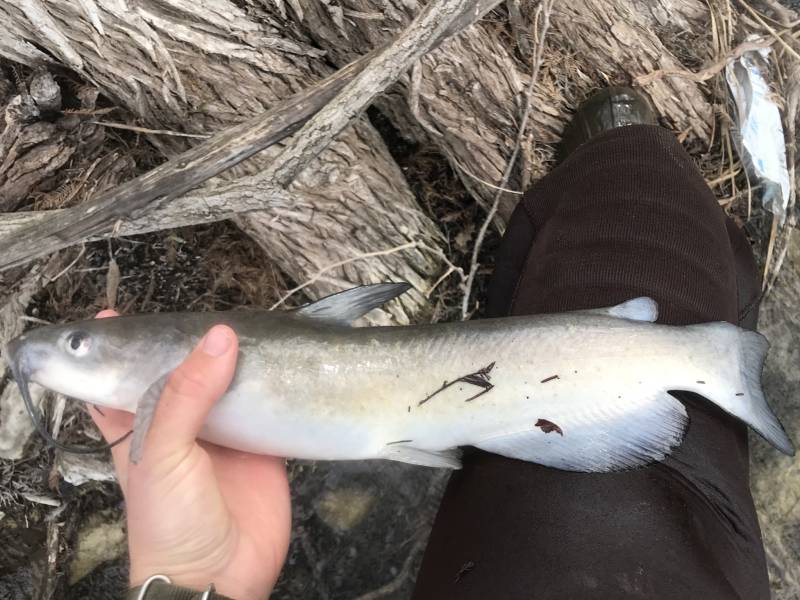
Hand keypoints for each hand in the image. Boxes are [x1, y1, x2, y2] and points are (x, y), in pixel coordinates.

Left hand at [90, 310, 290, 599]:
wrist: (222, 576)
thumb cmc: (170, 519)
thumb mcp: (162, 453)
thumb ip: (185, 394)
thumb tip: (220, 338)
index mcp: (137, 429)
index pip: (118, 382)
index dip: (115, 351)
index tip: (120, 314)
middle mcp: (179, 428)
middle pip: (180, 376)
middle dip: (189, 348)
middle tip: (206, 314)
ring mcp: (223, 436)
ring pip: (227, 387)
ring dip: (235, 362)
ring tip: (246, 325)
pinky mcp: (262, 445)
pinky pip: (268, 406)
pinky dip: (275, 385)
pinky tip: (283, 360)